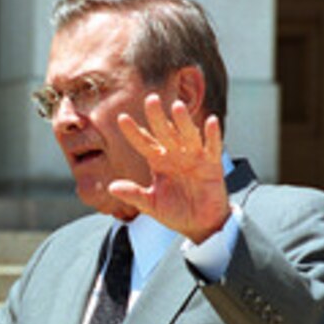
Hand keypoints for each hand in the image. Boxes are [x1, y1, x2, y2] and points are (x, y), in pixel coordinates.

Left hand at [110, 95, 230, 243]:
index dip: (134, 132)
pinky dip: (212, 135)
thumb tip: (111, 187)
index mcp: (159, 161)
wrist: (199, 224)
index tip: (121, 118)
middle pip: (165, 133)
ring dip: (183, 122)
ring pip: (188, 136)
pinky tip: (210, 121)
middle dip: (157, 117)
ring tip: (177, 106)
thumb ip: (134, 194)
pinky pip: (212, 148)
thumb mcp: (151, 205)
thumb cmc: (175, 211)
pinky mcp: (212, 165)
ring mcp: (194, 158)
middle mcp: (175, 155)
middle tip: (151, 98)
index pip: (144, 143)